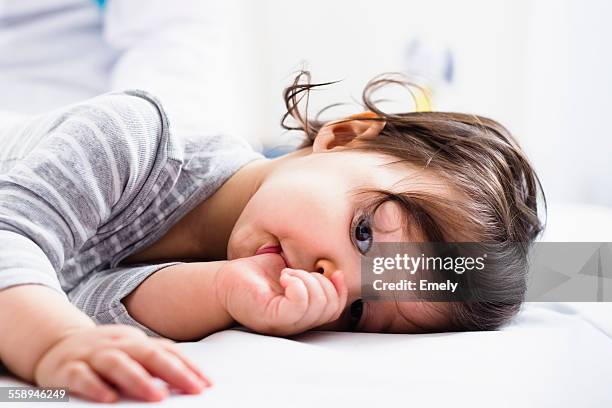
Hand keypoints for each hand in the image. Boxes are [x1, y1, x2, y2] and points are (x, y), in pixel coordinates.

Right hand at [34, 325, 210, 401]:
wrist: (54, 344)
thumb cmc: (103, 354)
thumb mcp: (130, 353)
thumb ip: (154, 365)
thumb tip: (190, 382)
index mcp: (135, 341)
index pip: (166, 350)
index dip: (188, 366)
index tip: (207, 384)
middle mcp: (117, 345)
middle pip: (148, 354)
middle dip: (174, 372)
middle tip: (194, 389)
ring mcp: (92, 355)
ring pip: (117, 363)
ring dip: (139, 380)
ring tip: (158, 396)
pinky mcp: (66, 370)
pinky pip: (81, 377)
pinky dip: (95, 387)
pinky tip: (109, 399)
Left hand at [214, 253, 347, 335]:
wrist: (224, 281)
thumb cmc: (256, 277)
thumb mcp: (291, 272)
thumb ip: (311, 276)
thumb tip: (334, 271)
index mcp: (303, 315)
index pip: (335, 309)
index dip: (340, 290)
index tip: (334, 272)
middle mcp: (296, 325)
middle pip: (330, 306)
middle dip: (320, 280)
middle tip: (296, 272)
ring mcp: (285, 324)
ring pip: (317, 303)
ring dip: (306, 279)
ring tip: (287, 274)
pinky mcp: (272, 318)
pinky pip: (299, 303)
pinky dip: (297, 283)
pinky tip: (283, 276)